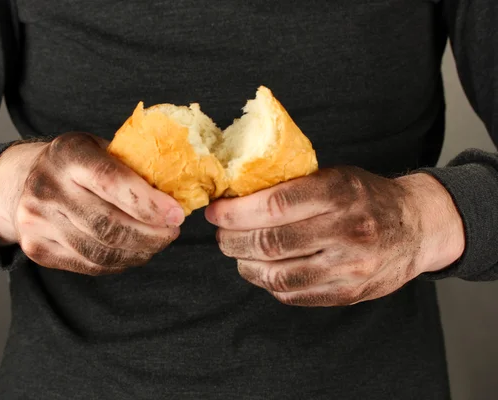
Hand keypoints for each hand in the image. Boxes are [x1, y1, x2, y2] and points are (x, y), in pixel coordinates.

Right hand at [0, 132, 183, 274]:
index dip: (149, 204)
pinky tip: (135, 251)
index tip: (176, 214)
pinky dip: (121, 263)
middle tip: (172, 231)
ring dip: (140, 252)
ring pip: (101, 252)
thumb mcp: (100, 148)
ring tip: (157, 242)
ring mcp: (37, 221)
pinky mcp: (37, 249)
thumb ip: (132, 167)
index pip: (112, 182)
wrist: (21, 182)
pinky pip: (90, 266)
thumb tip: (177, 195)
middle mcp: (47, 187)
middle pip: (109, 226)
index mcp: (68, 154)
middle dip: (151, 235)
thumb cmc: (76, 164)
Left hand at [205, 167, 464, 306]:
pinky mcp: (348, 293)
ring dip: (245, 265)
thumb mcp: (336, 176)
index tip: (216, 211)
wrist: (416, 227)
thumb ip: (294, 186)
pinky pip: (292, 294)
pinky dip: (267, 282)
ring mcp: (349, 267)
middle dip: (232, 240)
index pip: (274, 205)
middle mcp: (346, 231)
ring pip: (276, 275)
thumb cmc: (366, 197)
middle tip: (220, 233)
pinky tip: (261, 269)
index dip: (236, 211)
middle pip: (269, 242)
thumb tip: (237, 196)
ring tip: (237, 253)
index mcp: (340, 193)